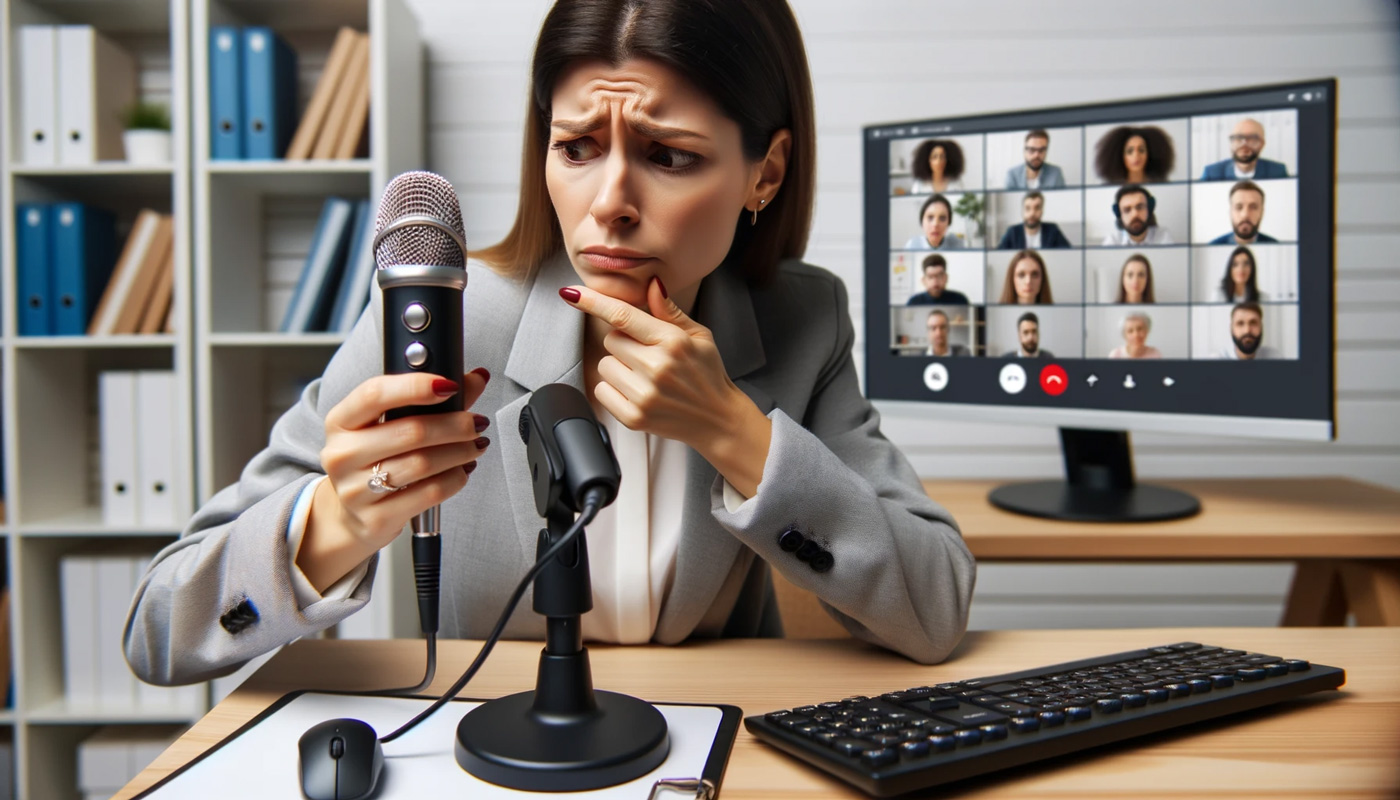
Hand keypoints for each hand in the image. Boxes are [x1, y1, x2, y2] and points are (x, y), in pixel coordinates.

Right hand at [299, 369, 491, 590]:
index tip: (450, 386)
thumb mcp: (389, 424)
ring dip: (460, 452)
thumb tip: (476, 378)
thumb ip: (433, 399)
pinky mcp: (375, 518)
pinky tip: (461, 471)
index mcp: (340, 421)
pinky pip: (429, 493)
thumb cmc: (376, 459)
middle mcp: (342, 454)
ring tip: (475, 446)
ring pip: (423, 463)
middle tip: (477, 422)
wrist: (352, 513)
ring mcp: (354, 490)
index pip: (374, 394)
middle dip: (455, 424)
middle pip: (410, 431)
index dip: (415, 386)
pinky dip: (454, 479)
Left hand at [561, 277, 770, 494]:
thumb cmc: (708, 373)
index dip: (594, 302)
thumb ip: (669, 311)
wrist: (719, 419)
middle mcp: (657, 367)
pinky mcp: (634, 418)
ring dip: (619, 367)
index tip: (570, 292)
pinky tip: (638, 393)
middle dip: (624, 343)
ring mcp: (644, 395)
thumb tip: (651, 284)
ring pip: (604, 365)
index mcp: (673, 341)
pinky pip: (601, 391)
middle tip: (648, 356)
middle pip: (611, 340)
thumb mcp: (699, 336)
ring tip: (645, 377)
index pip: (623, 316)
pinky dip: (613, 390)